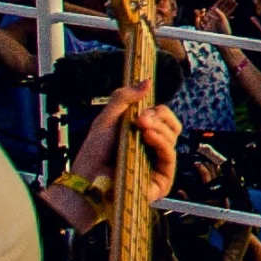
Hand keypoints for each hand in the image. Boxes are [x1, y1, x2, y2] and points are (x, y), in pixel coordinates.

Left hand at [71, 80, 181, 202]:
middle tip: (141, 119)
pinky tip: (149, 137)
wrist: (87, 179)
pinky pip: (171, 156)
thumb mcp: (106, 120)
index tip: (142, 110)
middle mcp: (153, 149)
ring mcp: (158, 164)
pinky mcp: (162, 179)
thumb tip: (147, 81)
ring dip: (159, 129)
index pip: (164, 118)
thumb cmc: (94, 154)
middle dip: (159, 117)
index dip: (158, 111)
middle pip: (173, 126)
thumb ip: (124, 98)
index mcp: (143, 135)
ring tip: (141, 128)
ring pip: (173, 138)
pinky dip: (162, 143)